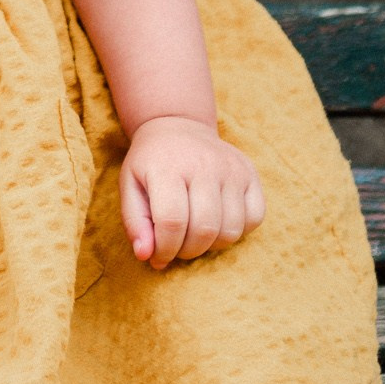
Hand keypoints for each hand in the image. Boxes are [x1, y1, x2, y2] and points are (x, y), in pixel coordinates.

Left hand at [120, 114, 263, 269]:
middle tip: (176, 248)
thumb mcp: (129, 186)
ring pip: (231, 230)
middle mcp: (204, 165)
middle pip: (204, 229)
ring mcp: (231, 168)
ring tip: (194, 236)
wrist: (177, 126)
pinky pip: (254, 219)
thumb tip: (146, 256)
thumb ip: (135, 222)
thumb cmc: (150, 163)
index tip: (158, 257)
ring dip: (211, 245)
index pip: (172, 222)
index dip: (165, 249)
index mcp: (167, 167)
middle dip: (188, 251)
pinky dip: (237, 231)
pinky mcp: (250, 173)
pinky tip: (217, 223)